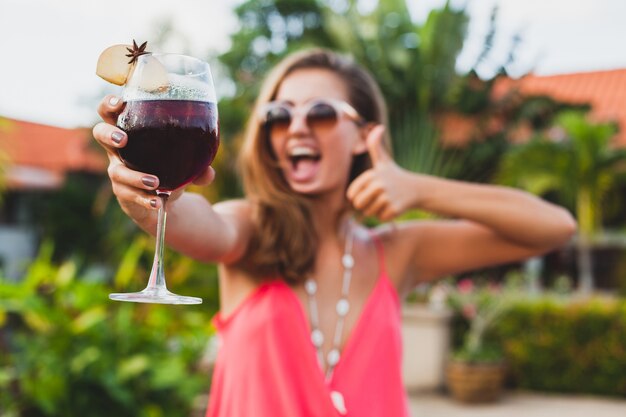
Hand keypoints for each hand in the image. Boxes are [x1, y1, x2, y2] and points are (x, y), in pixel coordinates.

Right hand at [92, 95, 214, 221]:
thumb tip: (209, 172)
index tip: (119, 101)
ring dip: (135, 176)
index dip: (109, 105)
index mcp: (131, 132)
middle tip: (123, 139)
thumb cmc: (168, 169)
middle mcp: (118, 151)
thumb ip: (198, 166)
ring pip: (117, 172)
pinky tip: (156, 202)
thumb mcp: (184, 163)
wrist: (161, 200)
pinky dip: (143, 198)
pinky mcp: (123, 193)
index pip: (112, 113)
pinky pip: (129, 195)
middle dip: (108, 134)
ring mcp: (118, 172)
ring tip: (155, 182)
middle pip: (100, 134)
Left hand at [346, 125, 416, 220]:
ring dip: (376, 210)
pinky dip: (385, 215)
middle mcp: (379, 185)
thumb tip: (378, 127)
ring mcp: (387, 197)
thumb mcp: (383, 160)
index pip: (351, 195)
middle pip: (359, 205)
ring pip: (369, 212)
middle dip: (365, 205)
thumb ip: (375, 146)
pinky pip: (380, 217)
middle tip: (377, 198)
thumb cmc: (395, 175)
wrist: (416, 189)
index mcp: (372, 174)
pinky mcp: (394, 209)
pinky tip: (393, 206)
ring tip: (386, 200)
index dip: (358, 196)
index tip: (369, 191)